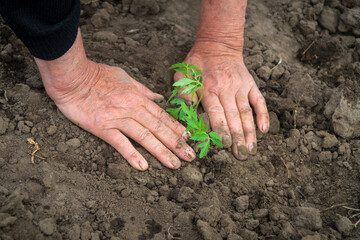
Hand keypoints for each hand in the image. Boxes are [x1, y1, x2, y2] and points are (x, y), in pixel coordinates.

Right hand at [36, 30, 194, 169]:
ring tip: (174, 165)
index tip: (189, 139)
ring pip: (145, 137)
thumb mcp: (126, 78)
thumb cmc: (98, 75)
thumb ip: (143, 90)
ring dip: (161, 152)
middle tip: (190, 157)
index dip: (177, 128)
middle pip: (159, 128)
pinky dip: (132, 155)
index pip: (162, 116)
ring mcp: (118, 118)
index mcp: (138, 97)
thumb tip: (158, 98)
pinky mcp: (102, 127)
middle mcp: (132, 109)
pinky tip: (143, 167)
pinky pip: (120, 143)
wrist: (72, 77)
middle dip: (176, 144)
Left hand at [175, 43, 268, 159]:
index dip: (221, 129)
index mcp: (209, 90)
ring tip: (251, 149)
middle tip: (241, 156)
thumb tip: (184, 116)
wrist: (217, 45)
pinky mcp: (250, 84)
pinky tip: (264, 130)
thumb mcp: (183, 76)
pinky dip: (263, 114)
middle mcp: (226, 90)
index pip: (216, 113)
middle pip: (233, 117)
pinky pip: (259, 100)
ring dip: (250, 132)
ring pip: (246, 112)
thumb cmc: (197, 64)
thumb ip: (183, 95)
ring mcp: (240, 87)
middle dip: (238, 138)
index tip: (225, 145)